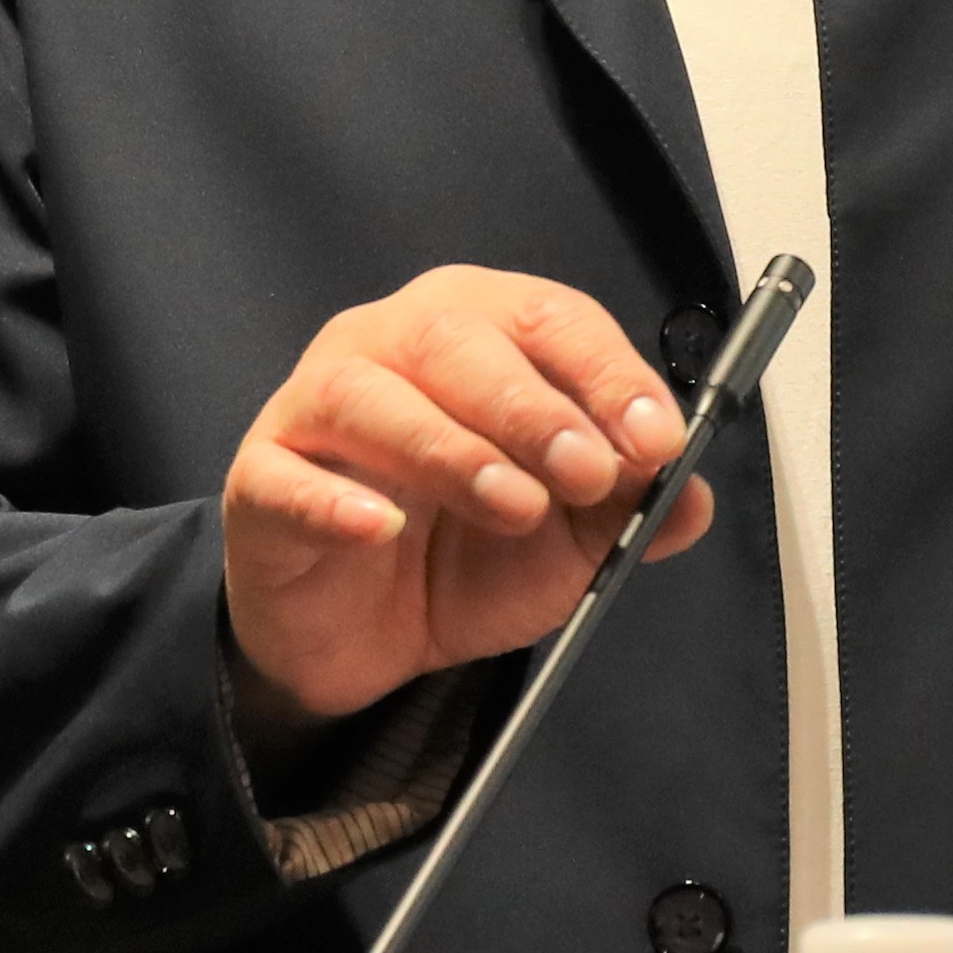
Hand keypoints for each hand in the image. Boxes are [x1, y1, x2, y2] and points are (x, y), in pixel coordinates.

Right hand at [221, 268, 707, 756]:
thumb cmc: (463, 551)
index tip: (656, 439)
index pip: (546, 318)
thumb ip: (630, 511)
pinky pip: (285, 477)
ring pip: (371, 396)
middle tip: (588, 473)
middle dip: (534, 407)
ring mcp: (315, 407)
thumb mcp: (570, 539)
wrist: (366, 635)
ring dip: (452, 449)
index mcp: (478, 331)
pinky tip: (379, 528)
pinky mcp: (261, 479)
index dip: (607, 373)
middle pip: (456, 339)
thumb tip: (692, 495)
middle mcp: (391, 345)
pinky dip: (333, 501)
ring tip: (512, 506)